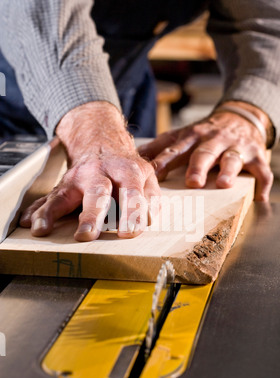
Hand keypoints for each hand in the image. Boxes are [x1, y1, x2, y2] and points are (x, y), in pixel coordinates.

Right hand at [20, 102, 160, 240]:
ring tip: (42, 229)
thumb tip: (149, 220)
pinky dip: (38, 211)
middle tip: (87, 235)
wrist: (102, 141)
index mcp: (127, 171)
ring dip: (53, 212)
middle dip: (91, 214)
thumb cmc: (127, 169)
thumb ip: (151, 198)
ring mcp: (79, 178)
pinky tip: (29, 223)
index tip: (129, 232)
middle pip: (97, 193)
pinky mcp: (64, 185)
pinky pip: (49, 198)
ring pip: (65, 195)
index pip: (132, 193)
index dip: (132, 212)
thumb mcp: (146, 176)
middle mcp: (101, 173)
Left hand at [139, 101, 273, 201]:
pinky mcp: (256, 155)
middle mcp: (213, 142)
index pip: (174, 150)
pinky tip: (259, 199)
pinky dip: (262, 185)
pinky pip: (262, 171)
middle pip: (203, 154)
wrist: (240, 117)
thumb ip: (160, 147)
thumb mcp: (183, 135)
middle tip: (192, 182)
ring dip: (228, 171)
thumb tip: (133, 157)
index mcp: (191, 138)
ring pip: (232, 159)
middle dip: (198, 167)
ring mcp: (235, 148)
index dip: (163, 161)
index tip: (151, 174)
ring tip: (223, 184)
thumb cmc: (205, 134)